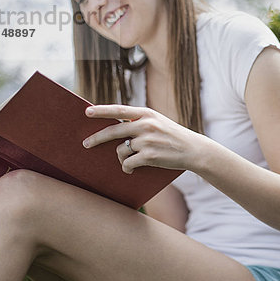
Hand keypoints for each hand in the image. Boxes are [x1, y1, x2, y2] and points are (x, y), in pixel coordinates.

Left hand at [82, 105, 203, 173]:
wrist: (193, 150)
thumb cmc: (173, 137)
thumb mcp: (158, 122)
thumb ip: (139, 122)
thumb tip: (114, 129)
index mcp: (147, 114)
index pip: (119, 110)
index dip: (101, 111)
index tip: (87, 112)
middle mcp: (146, 125)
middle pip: (113, 132)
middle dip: (96, 139)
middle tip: (86, 144)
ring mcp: (147, 141)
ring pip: (120, 151)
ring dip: (121, 158)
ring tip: (127, 161)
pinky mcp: (149, 156)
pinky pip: (127, 163)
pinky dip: (127, 168)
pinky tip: (130, 170)